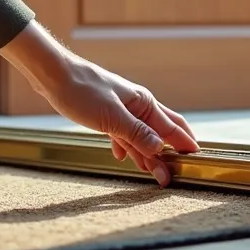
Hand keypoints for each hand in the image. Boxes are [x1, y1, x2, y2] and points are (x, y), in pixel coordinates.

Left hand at [0, 22, 199, 186]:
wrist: (53, 75)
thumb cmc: (81, 91)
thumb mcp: (112, 118)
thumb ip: (137, 134)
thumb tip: (160, 148)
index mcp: (144, 103)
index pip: (173, 127)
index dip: (185, 146)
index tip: (196, 162)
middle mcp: (137, 105)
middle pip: (161, 132)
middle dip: (168, 153)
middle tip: (174, 175)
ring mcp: (121, 109)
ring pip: (140, 135)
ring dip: (146, 154)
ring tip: (153, 173)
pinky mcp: (105, 113)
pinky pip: (122, 133)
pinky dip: (125, 146)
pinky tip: (120, 155)